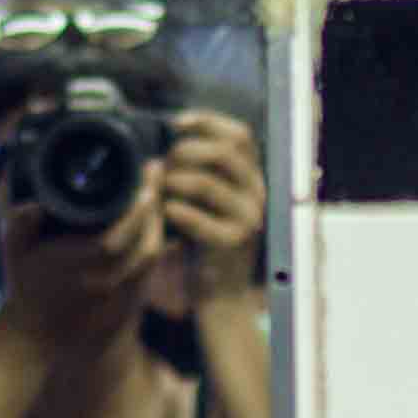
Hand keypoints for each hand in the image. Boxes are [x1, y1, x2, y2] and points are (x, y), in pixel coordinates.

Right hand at [0, 150, 170, 354]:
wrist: (40, 330)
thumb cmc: (27, 284)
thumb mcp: (15, 252)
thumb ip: (19, 225)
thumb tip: (32, 205)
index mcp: (74, 268)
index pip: (112, 243)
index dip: (133, 213)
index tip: (142, 181)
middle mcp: (101, 282)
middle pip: (144, 247)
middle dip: (153, 208)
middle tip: (155, 171)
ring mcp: (119, 292)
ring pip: (152, 255)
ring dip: (158, 220)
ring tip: (154, 186)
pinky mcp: (132, 295)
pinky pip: (151, 263)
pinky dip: (156, 235)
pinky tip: (153, 213)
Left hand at [147, 112, 268, 313]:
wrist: (221, 296)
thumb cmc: (207, 244)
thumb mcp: (210, 202)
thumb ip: (201, 171)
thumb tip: (170, 141)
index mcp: (253, 179)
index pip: (240, 135)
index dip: (208, 121)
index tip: (176, 123)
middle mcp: (258, 195)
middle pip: (222, 152)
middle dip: (184, 152)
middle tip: (163, 167)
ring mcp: (249, 219)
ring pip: (204, 183)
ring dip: (172, 182)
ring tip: (159, 192)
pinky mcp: (233, 243)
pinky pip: (195, 217)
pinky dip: (173, 211)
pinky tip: (166, 213)